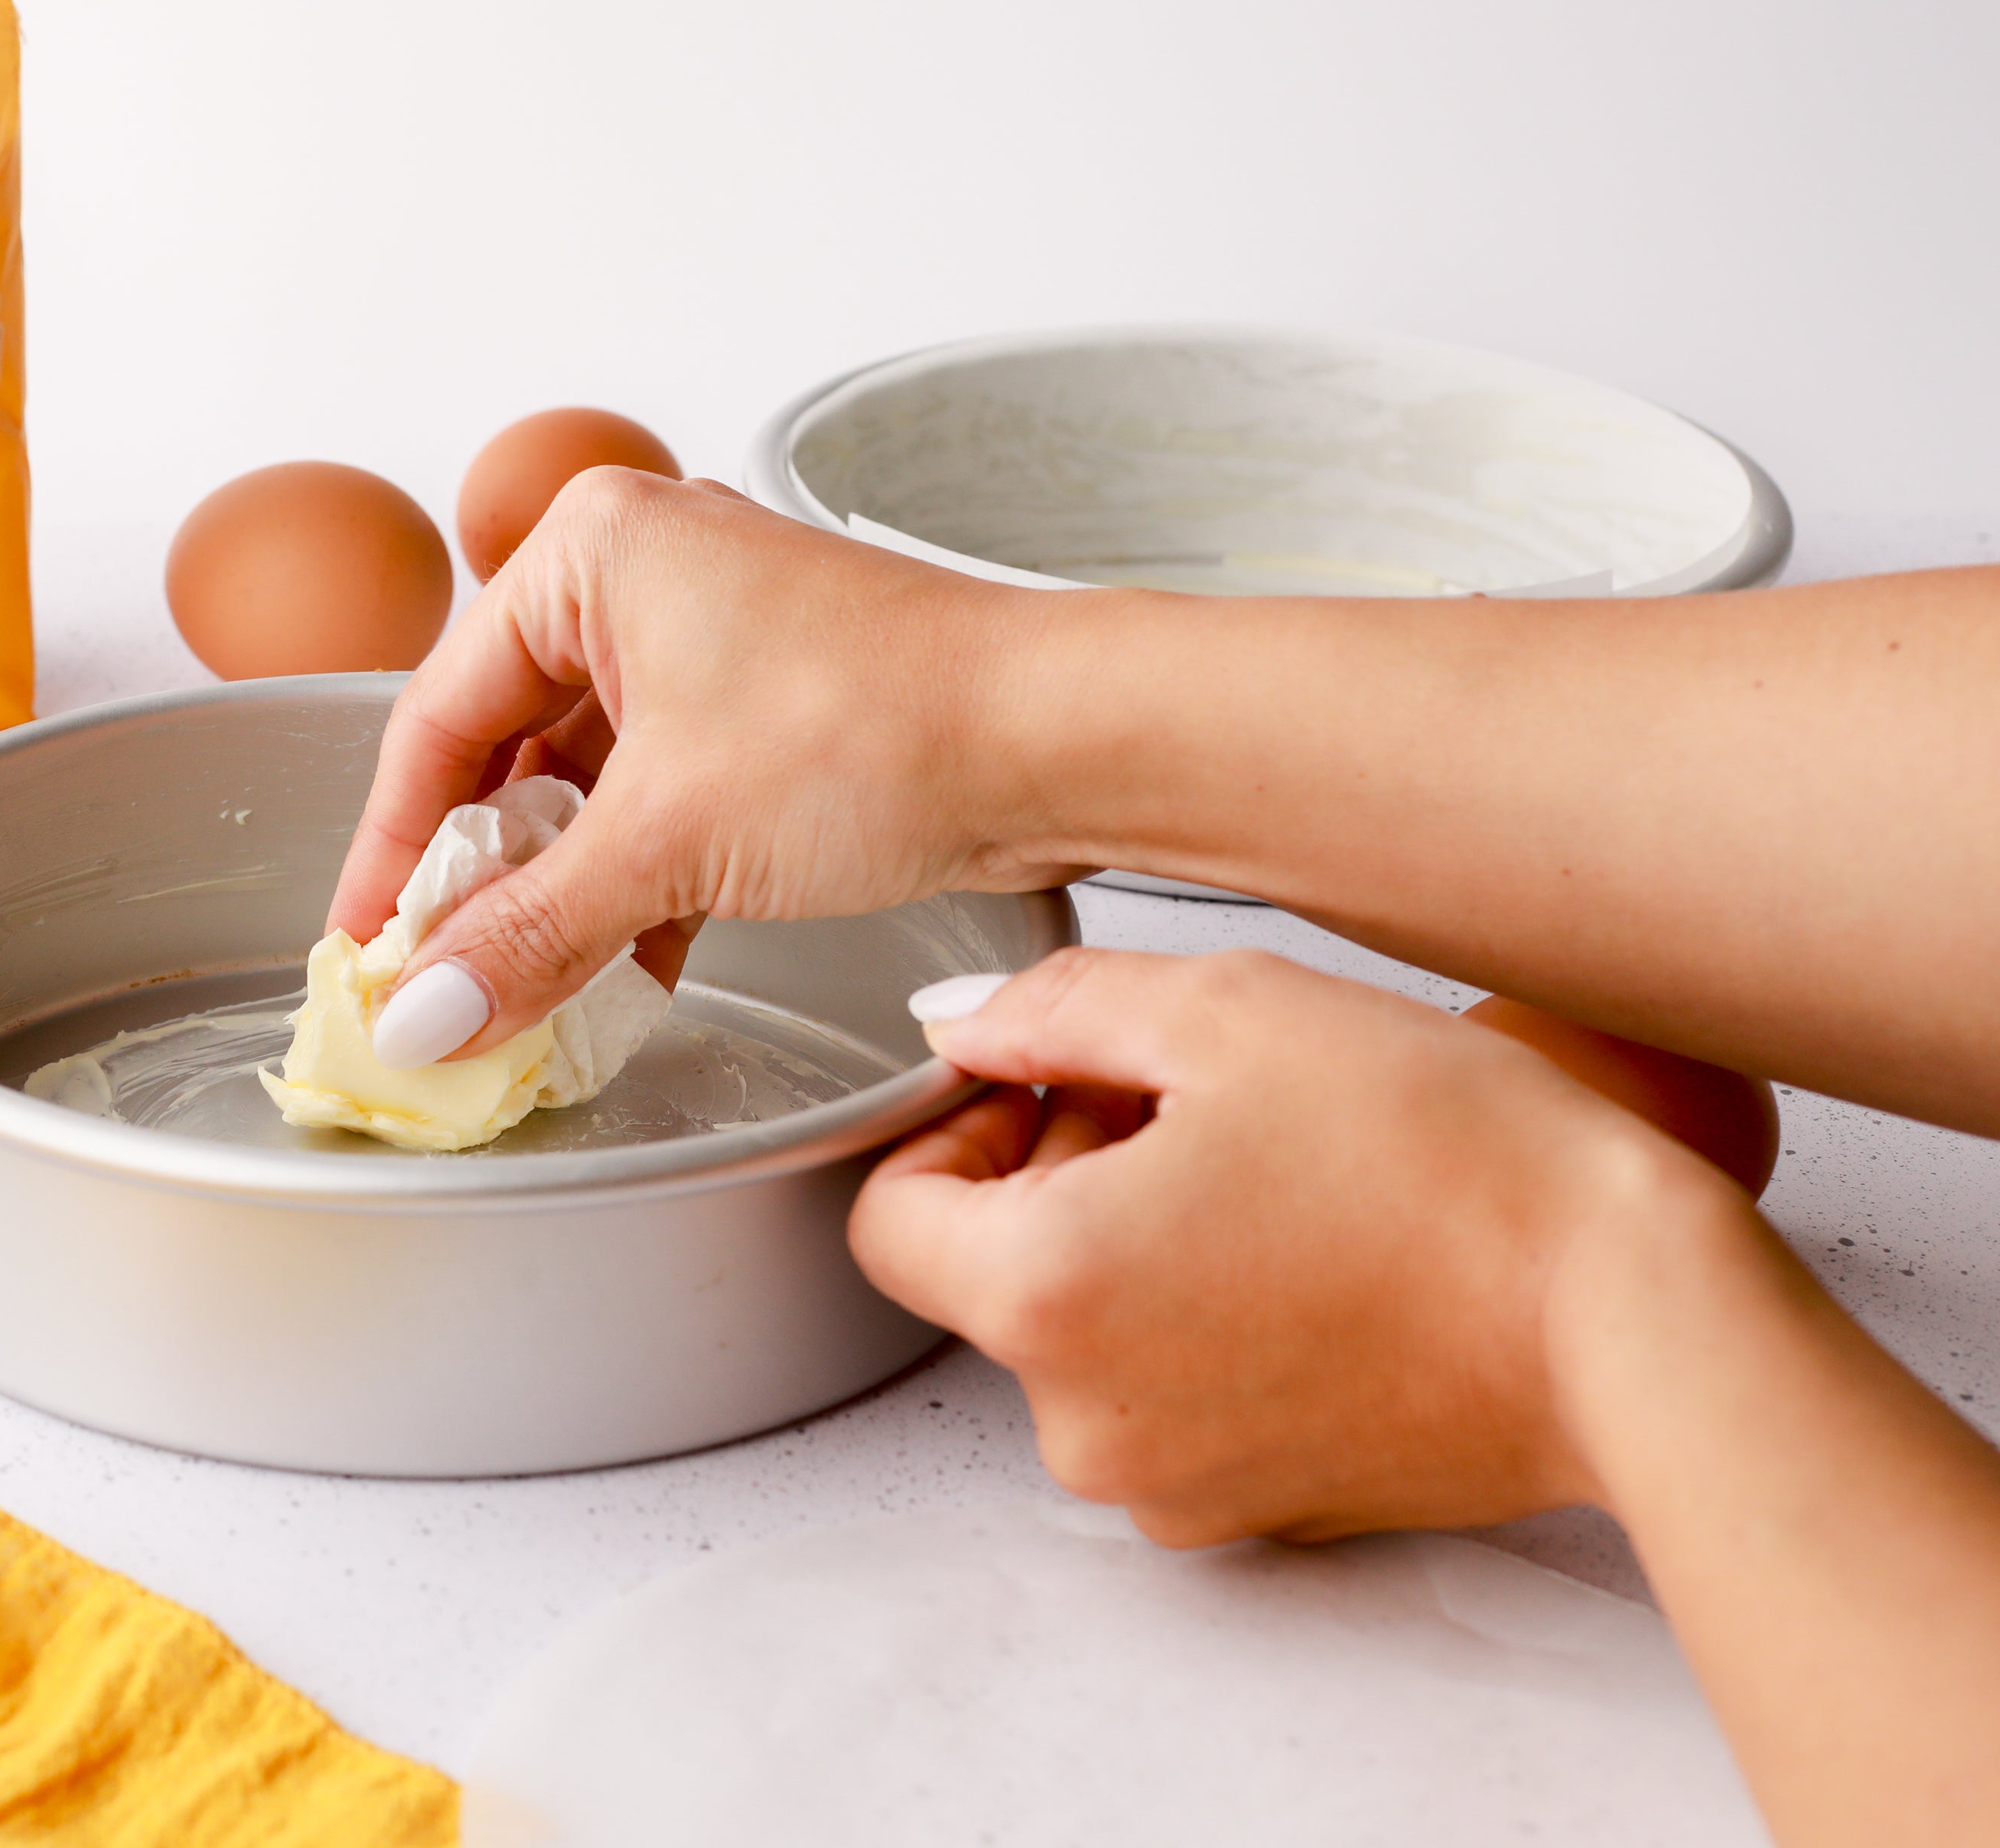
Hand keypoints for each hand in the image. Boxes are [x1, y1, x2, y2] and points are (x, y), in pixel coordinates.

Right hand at [328, 471, 1087, 1062]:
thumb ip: (530, 932)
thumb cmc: (880, 727)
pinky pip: (662, 802)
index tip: (367, 951)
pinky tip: (620, 975)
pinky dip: (635, 887)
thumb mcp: (670, 842)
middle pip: (509, 749)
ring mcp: (712, 640)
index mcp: (588, 551)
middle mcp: (642, 574)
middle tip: (440, 988)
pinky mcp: (770, 709)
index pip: (439, 715)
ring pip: (590, 786)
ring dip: (560, 896)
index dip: (394, 849)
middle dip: (481, 881)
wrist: (1065, 738)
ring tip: (524, 1000)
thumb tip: (423, 1015)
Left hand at [848, 945, 1739, 1544]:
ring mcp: (1171, 1485)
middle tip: (1195, 1104)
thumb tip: (958, 1027)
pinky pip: (1174, 1398)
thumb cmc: (1449, 1160)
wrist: (1631, 1318)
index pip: (887, 1217)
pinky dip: (1206, 1322)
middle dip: (1063, 1174)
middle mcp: (1083, 1422)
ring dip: (1138, 1244)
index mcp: (1042, 1295)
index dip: (957, 1129)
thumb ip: (1054, 1008)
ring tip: (1271, 1172)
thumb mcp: (1228, 1012)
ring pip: (1088, 1334)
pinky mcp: (1259, 1511)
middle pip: (993, 1273)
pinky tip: (1314, 1252)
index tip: (1056, 1083)